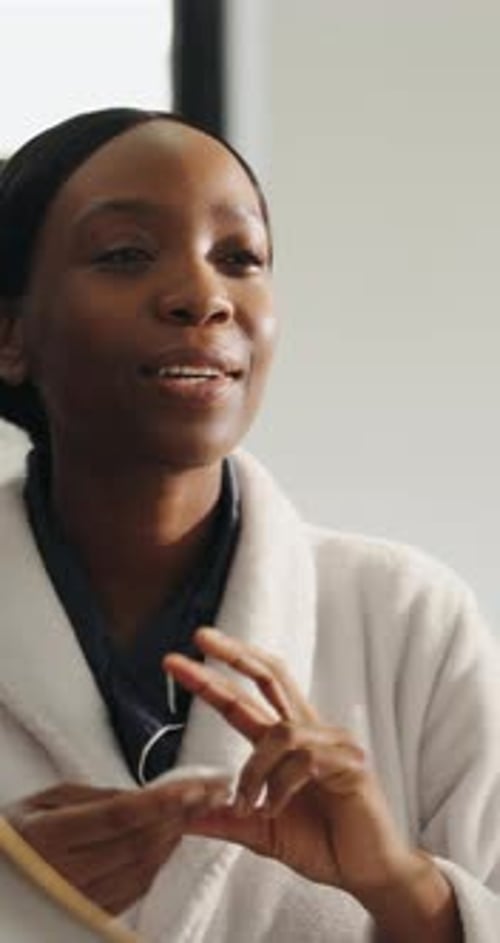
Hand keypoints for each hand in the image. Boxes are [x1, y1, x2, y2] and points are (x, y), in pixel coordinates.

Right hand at [3, 776, 229, 914]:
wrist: (0, 879)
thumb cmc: (18, 832)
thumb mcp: (46, 800)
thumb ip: (95, 796)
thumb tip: (145, 795)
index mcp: (49, 837)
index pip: (120, 817)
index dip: (162, 802)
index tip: (194, 786)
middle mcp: (64, 874)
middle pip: (139, 844)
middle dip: (181, 815)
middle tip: (211, 791)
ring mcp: (77, 900)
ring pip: (143, 869)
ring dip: (177, 837)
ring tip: (198, 809)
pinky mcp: (88, 915)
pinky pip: (136, 890)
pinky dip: (160, 862)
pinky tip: (173, 838)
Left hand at [164, 628, 416, 900]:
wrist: (368, 875)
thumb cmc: (323, 846)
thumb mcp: (261, 832)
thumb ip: (226, 819)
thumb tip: (182, 817)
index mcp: (289, 742)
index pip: (247, 698)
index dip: (215, 676)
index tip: (178, 661)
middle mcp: (310, 732)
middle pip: (271, 675)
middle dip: (234, 654)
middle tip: (200, 637)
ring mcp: (333, 743)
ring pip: (280, 731)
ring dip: (254, 770)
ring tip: (248, 807)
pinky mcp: (350, 764)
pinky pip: (304, 759)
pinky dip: (280, 787)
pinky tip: (275, 810)